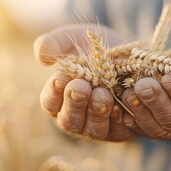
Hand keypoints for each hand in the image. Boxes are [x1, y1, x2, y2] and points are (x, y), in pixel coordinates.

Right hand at [34, 25, 134, 140]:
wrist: (129, 55)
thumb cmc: (93, 49)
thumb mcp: (73, 39)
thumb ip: (54, 43)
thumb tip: (42, 56)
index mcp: (58, 101)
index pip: (50, 103)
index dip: (54, 92)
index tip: (61, 77)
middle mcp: (75, 118)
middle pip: (70, 120)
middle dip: (75, 103)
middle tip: (82, 87)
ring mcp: (97, 127)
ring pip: (93, 129)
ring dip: (97, 112)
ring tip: (102, 93)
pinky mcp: (119, 130)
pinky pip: (118, 130)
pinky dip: (120, 119)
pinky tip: (121, 105)